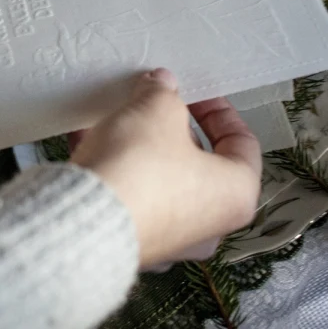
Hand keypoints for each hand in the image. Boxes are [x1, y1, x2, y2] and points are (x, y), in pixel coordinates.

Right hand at [71, 68, 261, 268]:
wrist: (84, 221)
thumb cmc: (138, 174)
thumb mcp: (157, 111)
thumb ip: (164, 93)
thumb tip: (161, 86)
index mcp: (235, 195)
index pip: (243, 143)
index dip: (217, 110)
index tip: (194, 93)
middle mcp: (209, 225)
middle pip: (198, 162)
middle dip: (171, 126)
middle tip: (151, 102)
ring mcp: (170, 238)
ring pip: (161, 179)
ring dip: (139, 145)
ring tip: (115, 117)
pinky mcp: (133, 241)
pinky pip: (131, 196)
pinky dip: (116, 169)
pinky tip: (89, 141)